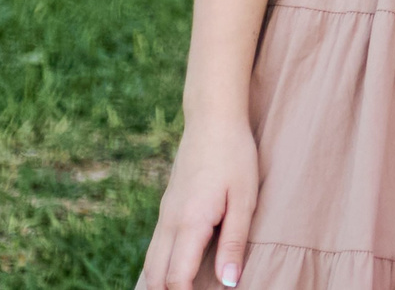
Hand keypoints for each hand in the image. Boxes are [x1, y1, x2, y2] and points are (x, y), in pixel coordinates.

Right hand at [138, 114, 259, 288]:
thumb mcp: (244, 200)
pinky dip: (159, 267)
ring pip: (150, 263)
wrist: (212, 120)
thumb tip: (228, 283)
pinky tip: (174, 272)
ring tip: (181, 289)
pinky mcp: (166, 209)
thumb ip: (234, 243)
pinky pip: (155, 248)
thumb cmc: (235, 157)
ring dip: (160, 283)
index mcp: (189, 224)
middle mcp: (169, 223)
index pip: (175, 279)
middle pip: (155, 277)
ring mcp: (164, 216)